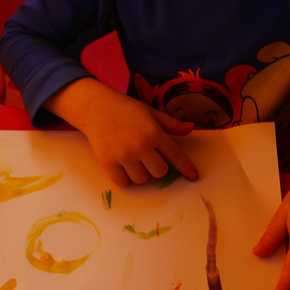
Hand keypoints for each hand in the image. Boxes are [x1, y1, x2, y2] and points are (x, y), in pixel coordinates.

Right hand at [45, 77, 197, 184]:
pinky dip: (124, 177)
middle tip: (148, 158)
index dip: (186, 167)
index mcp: (154, 132)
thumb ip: (171, 124)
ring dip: (140, 173)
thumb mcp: (151, 113)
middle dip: (157, 167)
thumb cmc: (126, 109)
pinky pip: (123, 182)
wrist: (96, 107)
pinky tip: (122, 165)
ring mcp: (124, 155)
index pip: (176, 155)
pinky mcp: (108, 162)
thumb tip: (190, 128)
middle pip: (159, 172)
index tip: (193, 176)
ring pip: (141, 179)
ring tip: (133, 159)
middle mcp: (141, 146)